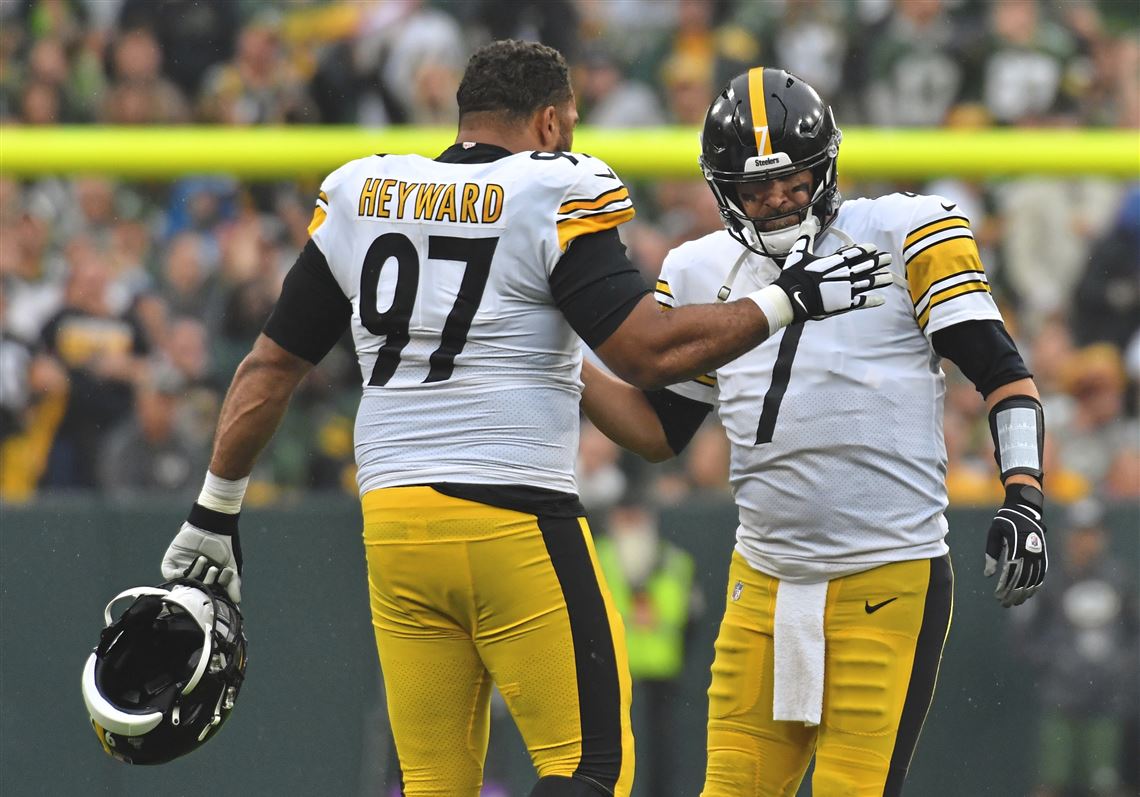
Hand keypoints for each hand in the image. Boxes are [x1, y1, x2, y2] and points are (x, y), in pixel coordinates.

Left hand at [162, 506, 242, 603]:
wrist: (212, 525)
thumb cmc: (223, 544)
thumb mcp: (231, 564)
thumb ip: (233, 583)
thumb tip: (237, 601)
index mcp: (208, 579)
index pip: (209, 592)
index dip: (215, 591)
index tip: (222, 585)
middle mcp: (194, 576)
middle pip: (196, 588)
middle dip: (207, 581)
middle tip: (215, 570)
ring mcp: (182, 569)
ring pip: (184, 582)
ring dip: (194, 574)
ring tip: (204, 560)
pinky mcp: (171, 562)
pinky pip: (169, 573)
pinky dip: (175, 574)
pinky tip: (184, 570)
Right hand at [774, 223, 892, 323]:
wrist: (794, 297)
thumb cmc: (795, 274)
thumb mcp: (800, 251)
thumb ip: (807, 235)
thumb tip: (810, 219)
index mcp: (836, 261)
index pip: (856, 253)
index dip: (866, 250)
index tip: (874, 248)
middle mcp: (845, 273)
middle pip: (866, 266)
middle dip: (878, 262)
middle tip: (887, 258)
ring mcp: (847, 289)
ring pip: (868, 283)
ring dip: (879, 280)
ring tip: (888, 278)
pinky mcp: (845, 304)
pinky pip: (863, 302)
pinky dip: (873, 301)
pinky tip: (881, 300)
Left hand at [984, 484, 1046, 607]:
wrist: (1025, 508)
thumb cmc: (1005, 520)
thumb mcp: (994, 533)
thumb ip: (992, 553)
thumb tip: (988, 575)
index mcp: (1018, 546)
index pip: (1011, 572)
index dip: (1004, 586)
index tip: (997, 596)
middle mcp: (1031, 552)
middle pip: (1023, 579)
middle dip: (1013, 594)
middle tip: (1004, 604)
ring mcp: (1039, 554)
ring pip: (1034, 579)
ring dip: (1024, 593)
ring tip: (1014, 602)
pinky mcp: (1043, 554)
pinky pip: (1041, 573)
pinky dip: (1036, 585)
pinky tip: (1029, 594)